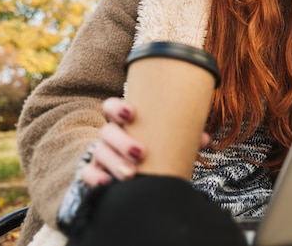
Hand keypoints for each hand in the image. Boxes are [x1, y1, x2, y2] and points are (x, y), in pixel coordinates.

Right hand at [80, 98, 211, 186]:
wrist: (132, 176)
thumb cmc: (151, 150)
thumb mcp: (164, 142)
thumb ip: (183, 139)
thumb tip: (204, 139)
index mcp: (124, 123)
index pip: (111, 107)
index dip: (117, 108)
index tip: (131, 114)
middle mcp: (109, 136)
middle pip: (107, 132)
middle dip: (122, 141)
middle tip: (141, 153)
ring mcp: (99, 155)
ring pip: (99, 153)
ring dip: (114, 162)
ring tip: (131, 174)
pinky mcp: (94, 173)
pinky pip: (87, 174)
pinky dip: (95, 178)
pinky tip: (107, 183)